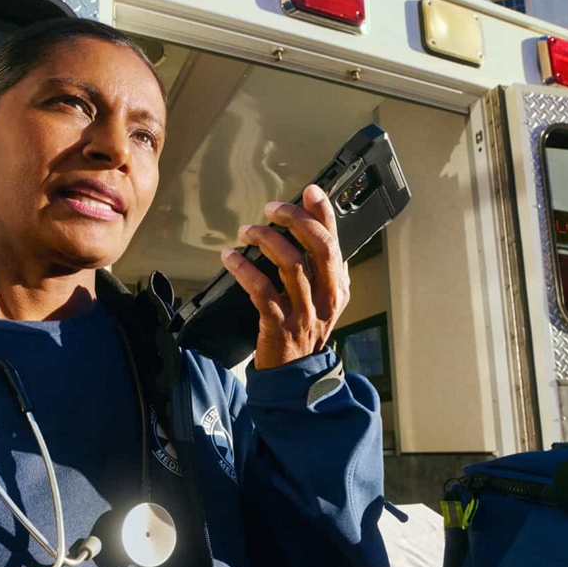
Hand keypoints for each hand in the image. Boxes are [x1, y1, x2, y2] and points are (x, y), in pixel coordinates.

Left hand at [220, 184, 350, 369]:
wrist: (295, 375)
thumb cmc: (304, 332)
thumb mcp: (322, 300)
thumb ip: (320, 270)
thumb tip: (309, 229)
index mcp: (337, 287)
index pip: (335, 242)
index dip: (323, 213)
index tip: (310, 190)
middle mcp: (325, 298)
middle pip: (318, 248)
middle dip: (295, 220)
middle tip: (272, 208)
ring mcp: (304, 312)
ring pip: (290, 264)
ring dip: (266, 240)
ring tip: (247, 231)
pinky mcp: (279, 325)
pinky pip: (261, 290)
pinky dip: (243, 268)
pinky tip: (230, 257)